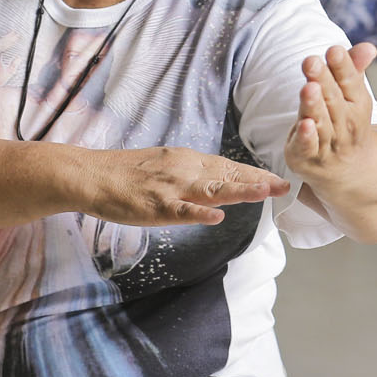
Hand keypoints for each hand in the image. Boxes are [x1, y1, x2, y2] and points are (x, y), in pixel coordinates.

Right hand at [88, 145, 290, 226]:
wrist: (91, 174)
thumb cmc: (126, 174)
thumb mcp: (165, 166)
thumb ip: (190, 174)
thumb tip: (214, 184)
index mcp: (187, 161)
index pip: (227, 167)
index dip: (253, 174)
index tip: (277, 179)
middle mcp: (184, 170)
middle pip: (227, 176)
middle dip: (258, 182)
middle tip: (285, 186)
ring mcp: (172, 188)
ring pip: (212, 189)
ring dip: (240, 191)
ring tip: (265, 193)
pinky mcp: (156, 205)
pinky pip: (182, 210)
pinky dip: (200, 213)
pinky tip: (218, 216)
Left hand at [286, 43, 376, 183]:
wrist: (352, 171)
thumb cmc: (347, 123)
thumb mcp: (353, 95)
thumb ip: (353, 68)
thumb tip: (369, 46)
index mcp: (357, 104)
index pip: (350, 82)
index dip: (342, 66)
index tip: (334, 50)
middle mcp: (346, 124)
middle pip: (333, 100)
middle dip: (322, 80)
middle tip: (311, 61)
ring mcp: (328, 144)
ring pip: (320, 122)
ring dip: (314, 105)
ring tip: (309, 87)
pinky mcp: (307, 158)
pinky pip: (307, 147)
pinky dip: (306, 137)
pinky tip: (304, 124)